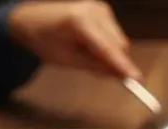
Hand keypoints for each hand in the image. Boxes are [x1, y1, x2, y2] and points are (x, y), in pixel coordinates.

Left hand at [9, 0, 138, 79]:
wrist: (31, 18)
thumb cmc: (44, 39)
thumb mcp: (67, 60)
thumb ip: (95, 67)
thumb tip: (119, 76)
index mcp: (80, 22)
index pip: (108, 48)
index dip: (123, 66)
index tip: (137, 80)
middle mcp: (93, 10)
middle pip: (119, 45)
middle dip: (115, 61)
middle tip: (99, 73)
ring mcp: (100, 8)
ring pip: (120, 42)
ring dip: (111, 54)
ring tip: (86, 53)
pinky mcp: (103, 10)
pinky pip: (115, 35)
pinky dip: (108, 45)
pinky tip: (90, 44)